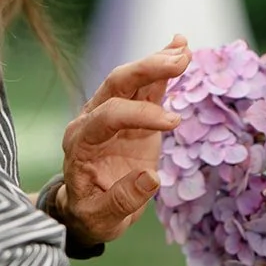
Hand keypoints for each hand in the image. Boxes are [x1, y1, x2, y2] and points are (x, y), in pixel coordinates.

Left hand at [58, 36, 190, 245]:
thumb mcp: (101, 218)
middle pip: (116, 84)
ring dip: (158, 62)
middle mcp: (92, 119)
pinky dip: (163, 67)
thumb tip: (151, 178)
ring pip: (133, 79)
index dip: (141, 115)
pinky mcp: (133, 113)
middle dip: (146, 70)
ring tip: (184, 50)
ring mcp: (112, 112)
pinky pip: (147, 85)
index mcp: (80, 142)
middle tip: (179, 62)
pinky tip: (181, 48)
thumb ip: (122, 200)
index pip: (108, 116)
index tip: (174, 123)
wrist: (88, 208)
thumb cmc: (92, 214)